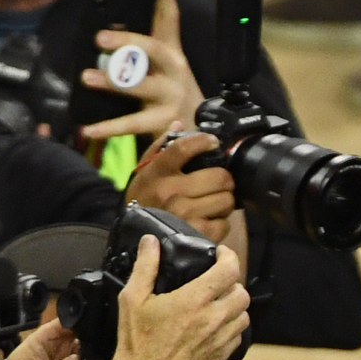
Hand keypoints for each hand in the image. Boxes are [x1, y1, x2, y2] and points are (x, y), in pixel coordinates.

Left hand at [79, 0, 203, 142]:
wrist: (202, 134)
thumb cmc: (172, 94)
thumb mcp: (163, 68)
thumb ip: (141, 45)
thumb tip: (112, 25)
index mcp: (172, 54)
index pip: (170, 20)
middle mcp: (175, 72)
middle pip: (154, 51)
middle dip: (128, 43)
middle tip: (101, 39)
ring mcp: (171, 97)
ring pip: (142, 87)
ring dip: (113, 82)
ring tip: (88, 78)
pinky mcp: (164, 122)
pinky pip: (133, 124)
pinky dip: (109, 128)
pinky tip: (89, 127)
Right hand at [97, 235, 249, 359]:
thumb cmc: (136, 342)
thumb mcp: (132, 299)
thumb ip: (145, 267)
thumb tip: (150, 242)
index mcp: (194, 301)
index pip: (229, 270)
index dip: (229, 257)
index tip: (221, 254)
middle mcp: (214, 319)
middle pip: (242, 292)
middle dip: (231, 283)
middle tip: (216, 282)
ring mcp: (221, 339)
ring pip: (243, 314)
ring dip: (234, 305)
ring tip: (217, 303)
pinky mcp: (222, 355)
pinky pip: (238, 335)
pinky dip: (231, 326)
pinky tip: (215, 325)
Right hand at [124, 126, 236, 242]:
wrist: (134, 235)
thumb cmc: (145, 198)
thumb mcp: (145, 172)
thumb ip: (162, 147)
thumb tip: (179, 124)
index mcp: (158, 172)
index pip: (182, 148)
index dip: (202, 141)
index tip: (213, 142)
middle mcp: (170, 191)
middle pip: (219, 177)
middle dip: (224, 181)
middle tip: (219, 184)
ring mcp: (183, 213)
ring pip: (226, 200)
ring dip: (224, 202)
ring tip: (212, 204)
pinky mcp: (195, 233)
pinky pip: (224, 224)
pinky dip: (220, 223)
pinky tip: (208, 221)